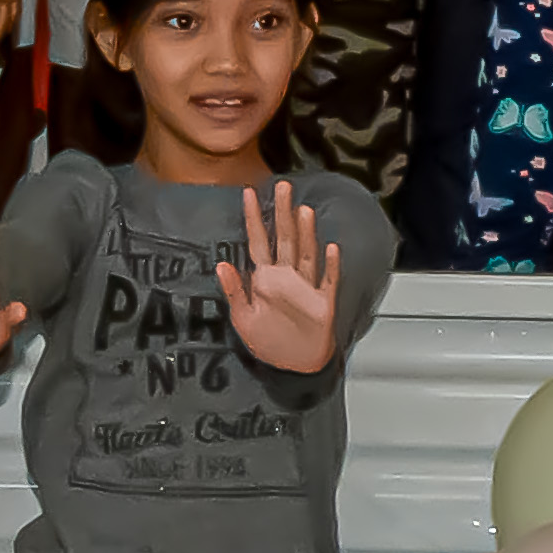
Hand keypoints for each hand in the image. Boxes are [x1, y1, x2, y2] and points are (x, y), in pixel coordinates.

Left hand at [214, 182, 341, 368]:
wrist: (294, 366)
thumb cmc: (269, 342)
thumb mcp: (243, 319)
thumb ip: (234, 292)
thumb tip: (221, 265)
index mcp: (265, 279)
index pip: (257, 242)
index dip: (253, 219)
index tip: (247, 194)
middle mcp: (286, 278)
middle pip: (284, 239)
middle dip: (282, 213)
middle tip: (282, 186)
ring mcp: (306, 288)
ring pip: (306, 254)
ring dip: (305, 234)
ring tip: (303, 210)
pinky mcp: (323, 302)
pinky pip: (328, 281)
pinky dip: (330, 266)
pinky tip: (331, 248)